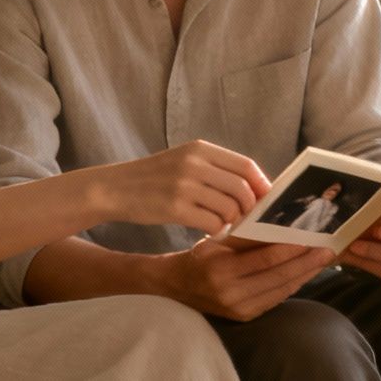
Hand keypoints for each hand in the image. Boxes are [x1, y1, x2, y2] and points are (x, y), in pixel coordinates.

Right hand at [95, 140, 269, 234]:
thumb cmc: (153, 178)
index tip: (266, 199)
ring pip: (229, 208)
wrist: (114, 188)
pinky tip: (212, 231)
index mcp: (200, 149)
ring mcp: (184, 186)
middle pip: (242, 188)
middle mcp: (194, 164)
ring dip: (233, 221)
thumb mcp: (183, 160)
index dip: (261, 185)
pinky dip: (217, 230)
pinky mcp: (175, 208)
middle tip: (247, 219)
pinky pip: (211, 223)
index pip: (246, 165)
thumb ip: (214, 168)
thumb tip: (252, 187)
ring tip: (226, 225)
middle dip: (250, 207)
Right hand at [162, 238, 334, 321]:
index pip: (264, 259)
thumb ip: (247, 237)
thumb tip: (282, 227)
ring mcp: (239, 309)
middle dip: (306, 263)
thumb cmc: (198, 257)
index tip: (310, 238)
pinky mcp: (245, 317)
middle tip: (328, 250)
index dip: (290, 249)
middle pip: (278, 277)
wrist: (177, 288)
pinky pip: (275, 299)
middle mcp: (230, 293)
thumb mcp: (217, 241)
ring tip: (323, 260)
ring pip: (280, 290)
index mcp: (221, 270)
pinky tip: (306, 273)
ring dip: (305, 274)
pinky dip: (292, 285)